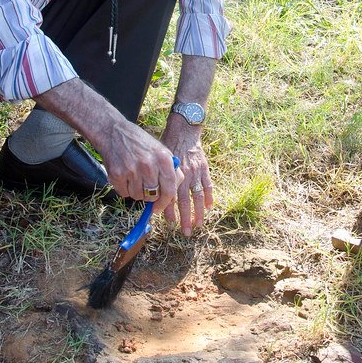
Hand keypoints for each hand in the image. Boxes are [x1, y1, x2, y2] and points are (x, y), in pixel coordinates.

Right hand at [99, 120, 181, 212]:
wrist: (113, 132)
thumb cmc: (140, 144)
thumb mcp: (161, 151)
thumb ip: (171, 172)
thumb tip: (172, 196)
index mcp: (163, 159)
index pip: (170, 190)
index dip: (165, 202)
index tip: (159, 208)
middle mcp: (149, 165)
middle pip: (153, 196)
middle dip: (150, 196)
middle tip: (145, 187)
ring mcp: (132, 170)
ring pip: (138, 197)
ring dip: (136, 192)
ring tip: (134, 176)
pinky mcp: (117, 175)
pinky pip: (124, 194)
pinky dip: (124, 189)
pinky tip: (125, 175)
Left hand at [161, 118, 212, 234]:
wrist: (183, 130)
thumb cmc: (168, 145)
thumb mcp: (160, 160)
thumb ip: (158, 177)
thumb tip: (152, 194)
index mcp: (171, 174)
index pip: (170, 197)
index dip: (170, 211)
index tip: (169, 224)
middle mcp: (184, 175)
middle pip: (185, 201)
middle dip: (185, 218)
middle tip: (184, 232)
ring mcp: (196, 172)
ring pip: (198, 196)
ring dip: (198, 212)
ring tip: (198, 225)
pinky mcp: (205, 168)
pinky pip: (208, 184)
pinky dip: (209, 197)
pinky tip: (209, 207)